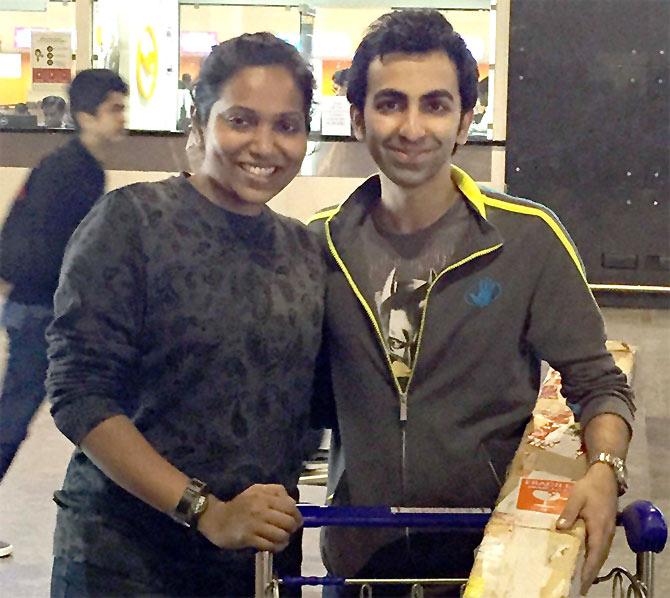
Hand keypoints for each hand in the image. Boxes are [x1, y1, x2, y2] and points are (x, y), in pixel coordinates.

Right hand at [197, 484, 301, 551]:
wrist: (216, 518)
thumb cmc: (239, 505)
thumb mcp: (256, 490)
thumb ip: (275, 491)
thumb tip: (292, 501)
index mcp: (264, 495)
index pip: (290, 505)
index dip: (297, 515)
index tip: (296, 520)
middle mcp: (261, 508)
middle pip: (288, 521)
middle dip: (292, 528)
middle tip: (289, 530)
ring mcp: (255, 524)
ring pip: (281, 534)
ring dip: (285, 539)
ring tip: (282, 539)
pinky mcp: (249, 538)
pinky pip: (270, 545)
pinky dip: (276, 547)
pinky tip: (275, 545)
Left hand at [556, 463, 617, 594]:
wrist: (604, 478)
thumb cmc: (589, 488)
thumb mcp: (576, 497)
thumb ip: (568, 513)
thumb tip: (560, 528)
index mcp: (599, 528)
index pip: (594, 554)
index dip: (588, 570)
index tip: (582, 583)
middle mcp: (606, 533)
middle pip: (598, 558)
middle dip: (589, 573)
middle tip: (578, 586)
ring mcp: (608, 532)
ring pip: (600, 554)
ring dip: (591, 566)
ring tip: (579, 578)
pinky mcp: (606, 528)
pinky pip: (600, 547)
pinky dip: (593, 556)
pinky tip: (583, 559)